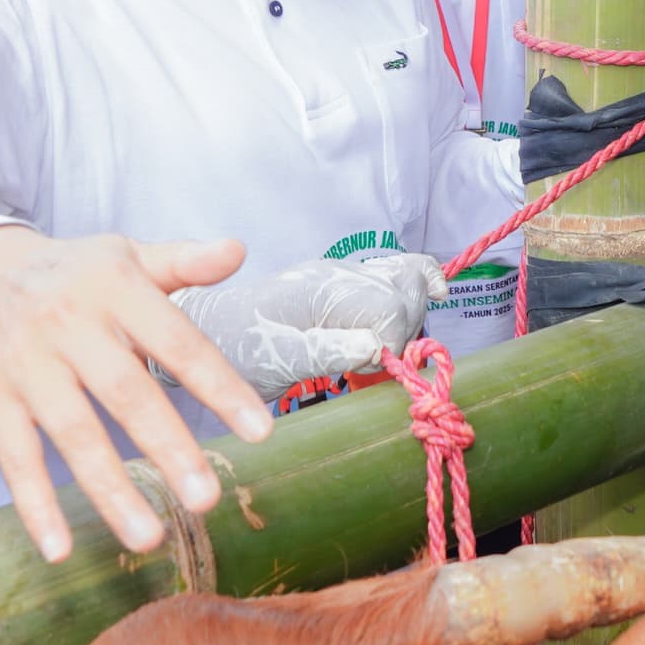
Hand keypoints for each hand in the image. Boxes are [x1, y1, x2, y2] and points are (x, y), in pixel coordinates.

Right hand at [0, 226, 270, 562]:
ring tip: (149, 537)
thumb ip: (184, 262)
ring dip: (109, 489)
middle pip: (125, 392)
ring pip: (72, 433)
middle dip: (168, 447)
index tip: (260, 432)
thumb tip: (237, 251)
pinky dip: (35, 505)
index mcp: (115, 288)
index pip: (177, 341)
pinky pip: (16, 456)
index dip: (219, 387)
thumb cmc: (78, 275)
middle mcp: (68, 324)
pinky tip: (60, 549)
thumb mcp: (130, 256)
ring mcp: (27, 365)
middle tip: (207, 499)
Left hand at [171, 251, 444, 393]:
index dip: (390, 344)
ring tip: (385, 347)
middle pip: (404, 291)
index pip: (388, 308)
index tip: (368, 370)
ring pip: (405, 281)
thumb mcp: (275, 359)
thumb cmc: (235, 347)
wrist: (207, 332)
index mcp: (322, 287)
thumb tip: (375, 347)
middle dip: (405, 329)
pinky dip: (417, 281)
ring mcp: (342, 278)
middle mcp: (338, 275)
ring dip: (411, 313)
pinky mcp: (343, 289)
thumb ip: (323, 350)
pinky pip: (394, 275)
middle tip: (375, 363)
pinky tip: (436, 291)